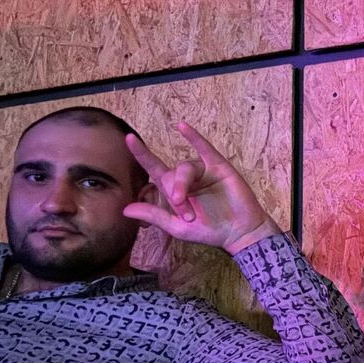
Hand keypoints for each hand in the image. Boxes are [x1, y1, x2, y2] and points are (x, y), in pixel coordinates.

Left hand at [124, 122, 280, 254]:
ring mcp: (202, 170)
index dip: (142, 154)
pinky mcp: (218, 166)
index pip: (154, 169)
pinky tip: (182, 127)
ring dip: (183, 186)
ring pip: (184, 167)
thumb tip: (125, 210)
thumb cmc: (208, 231)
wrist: (238, 233)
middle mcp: (186, 178)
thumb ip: (153, 215)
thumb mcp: (176, 227)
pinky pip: (204, 148)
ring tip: (190, 210)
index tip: (128, 139)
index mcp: (174, 190)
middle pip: (170, 174)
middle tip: (187, 216)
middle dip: (175, 195)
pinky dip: (193, 137)